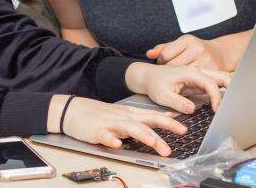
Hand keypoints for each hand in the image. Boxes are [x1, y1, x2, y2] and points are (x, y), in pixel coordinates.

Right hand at [58, 96, 188, 156]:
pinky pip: (105, 136)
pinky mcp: (96, 131)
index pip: (152, 116)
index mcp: (128, 115)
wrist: (70, 110)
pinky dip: (111, 140)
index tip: (184, 126)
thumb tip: (162, 118)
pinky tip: (117, 144)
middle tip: (181, 133)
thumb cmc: (96, 114)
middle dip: (165, 127)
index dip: (169, 120)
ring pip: (130, 128)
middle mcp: (122, 118)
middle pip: (147, 121)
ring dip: (145, 136)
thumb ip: (140, 118)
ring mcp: (109, 123)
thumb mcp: (120, 114)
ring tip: (157, 144)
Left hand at [125, 62, 230, 113]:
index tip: (217, 110)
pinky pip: (215, 86)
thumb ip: (177, 102)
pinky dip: (223, 92)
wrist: (146, 76)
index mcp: (190, 73)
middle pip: (221, 76)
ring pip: (220, 79)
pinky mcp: (198, 83)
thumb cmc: (153, 84)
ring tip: (237, 102)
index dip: (216, 97)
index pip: (211, 84)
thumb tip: (192, 109)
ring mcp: (199, 77)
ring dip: (230, 89)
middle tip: (237, 104)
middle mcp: (197, 72)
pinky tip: (227, 102)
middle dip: (233, 88)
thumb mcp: (162, 95)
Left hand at [147, 33, 246, 71]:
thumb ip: (163, 49)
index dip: (161, 62)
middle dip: (170, 71)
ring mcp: (207, 60)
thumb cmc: (194, 50)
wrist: (221, 53)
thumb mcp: (179, 45)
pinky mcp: (213, 71)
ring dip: (179, 78)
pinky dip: (190, 83)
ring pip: (185, 75)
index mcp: (187, 40)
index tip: (163, 65)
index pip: (166, 55)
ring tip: (177, 77)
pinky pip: (196, 81)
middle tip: (170, 74)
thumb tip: (149, 54)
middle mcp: (197, 48)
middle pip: (174, 66)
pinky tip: (187, 81)